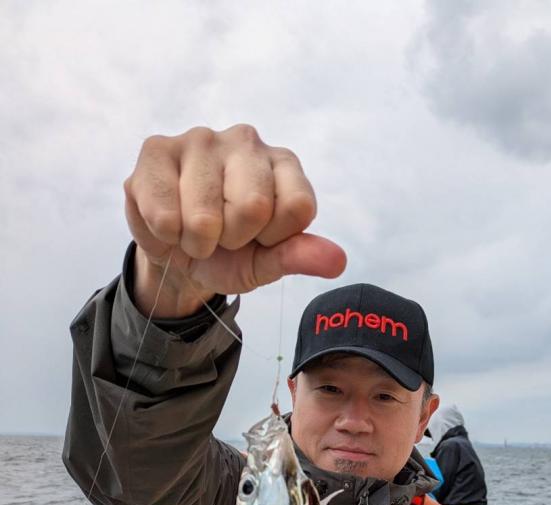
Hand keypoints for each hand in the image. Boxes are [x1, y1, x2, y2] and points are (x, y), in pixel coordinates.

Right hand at [123, 124, 346, 315]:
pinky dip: (165, 234)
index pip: (298, 207)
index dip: (275, 238)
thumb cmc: (231, 253)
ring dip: (196, 241)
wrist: (177, 255)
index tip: (261, 238)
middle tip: (222, 236)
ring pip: (205, 217)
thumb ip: (299, 257)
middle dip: (233, 239)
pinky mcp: (157, 149)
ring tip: (194, 230)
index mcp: (283, 165)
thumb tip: (337, 262)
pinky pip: (165, 213)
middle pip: (254, 206)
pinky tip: (168, 221)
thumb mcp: (267, 262)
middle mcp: (246, 142)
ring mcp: (201, 140)